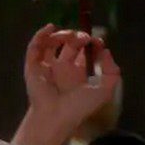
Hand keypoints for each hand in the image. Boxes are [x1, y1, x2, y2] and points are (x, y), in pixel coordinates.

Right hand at [14, 24, 120, 144]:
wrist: (58, 116)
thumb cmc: (80, 106)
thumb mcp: (105, 90)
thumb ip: (111, 71)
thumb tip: (107, 51)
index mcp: (78, 73)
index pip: (83, 52)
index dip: (91, 44)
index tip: (98, 41)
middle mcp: (62, 68)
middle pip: (69, 45)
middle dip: (78, 37)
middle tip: (84, 39)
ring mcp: (47, 66)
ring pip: (52, 43)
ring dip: (62, 35)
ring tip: (70, 36)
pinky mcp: (33, 65)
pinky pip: (35, 46)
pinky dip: (41, 35)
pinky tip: (51, 28)